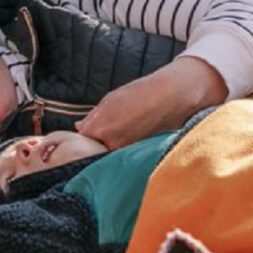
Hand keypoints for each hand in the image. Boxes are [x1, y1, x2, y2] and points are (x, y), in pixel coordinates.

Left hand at [75, 56, 226, 149]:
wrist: (173, 97)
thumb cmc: (142, 93)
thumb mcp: (111, 100)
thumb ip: (93, 116)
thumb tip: (79, 127)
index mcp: (100, 128)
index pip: (81, 141)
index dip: (83, 138)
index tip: (86, 135)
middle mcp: (111, 145)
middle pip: (94, 152)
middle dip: (95, 146)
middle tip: (105, 136)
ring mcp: (126, 154)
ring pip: (110, 157)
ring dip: (110, 151)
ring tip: (123, 136)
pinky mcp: (140, 157)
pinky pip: (125, 159)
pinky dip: (125, 153)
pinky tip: (132, 142)